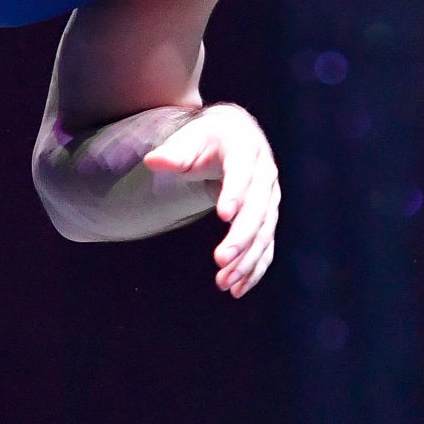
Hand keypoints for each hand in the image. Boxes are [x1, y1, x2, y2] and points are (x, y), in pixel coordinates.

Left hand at [142, 103, 279, 297]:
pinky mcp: (268, 218)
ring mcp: (270, 199)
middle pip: (258, 210)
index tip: (223, 215)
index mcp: (246, 150)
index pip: (243, 173)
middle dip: (241, 238)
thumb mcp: (190, 137)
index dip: (235, 194)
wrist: (235, 135)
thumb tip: (153, 160)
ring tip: (225, 282)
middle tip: (221, 261)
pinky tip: (239, 288)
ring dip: (247, 260)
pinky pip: (266, 246)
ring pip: (264, 233)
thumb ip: (174, 151)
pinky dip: (255, 268)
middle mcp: (265, 175)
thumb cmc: (208, 137)